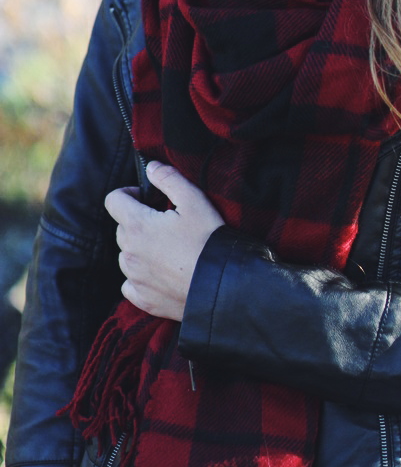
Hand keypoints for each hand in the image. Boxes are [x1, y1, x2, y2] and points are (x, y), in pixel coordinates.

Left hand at [105, 161, 224, 321]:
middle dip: (138, 220)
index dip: (128, 193)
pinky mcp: (143, 298)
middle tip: (165, 222)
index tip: (146, 198)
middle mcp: (129, 252)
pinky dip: (141, 275)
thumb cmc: (207, 239)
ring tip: (167, 247)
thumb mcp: (194, 200)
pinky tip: (161, 272)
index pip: (113, 200)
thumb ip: (168, 178)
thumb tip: (150, 167)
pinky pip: (130, 283)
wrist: (221, 284)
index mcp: (137, 225)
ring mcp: (134, 278)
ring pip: (126, 255)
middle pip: (121, 227)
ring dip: (139, 248)